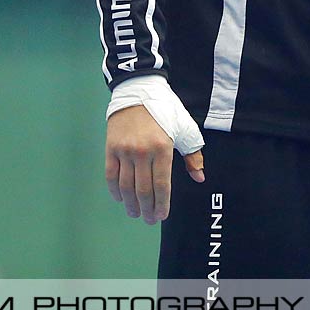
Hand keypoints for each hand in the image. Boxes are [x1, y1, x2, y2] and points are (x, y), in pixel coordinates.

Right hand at [104, 104, 203, 224]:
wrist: (139, 90)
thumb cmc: (166, 110)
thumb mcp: (186, 128)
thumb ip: (193, 155)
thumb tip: (199, 178)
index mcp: (163, 148)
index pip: (162, 185)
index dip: (162, 204)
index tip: (162, 216)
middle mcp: (142, 152)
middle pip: (143, 190)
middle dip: (147, 209)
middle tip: (149, 220)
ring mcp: (124, 150)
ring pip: (126, 186)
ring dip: (131, 204)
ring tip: (135, 213)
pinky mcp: (110, 147)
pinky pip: (111, 175)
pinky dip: (115, 190)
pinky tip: (121, 198)